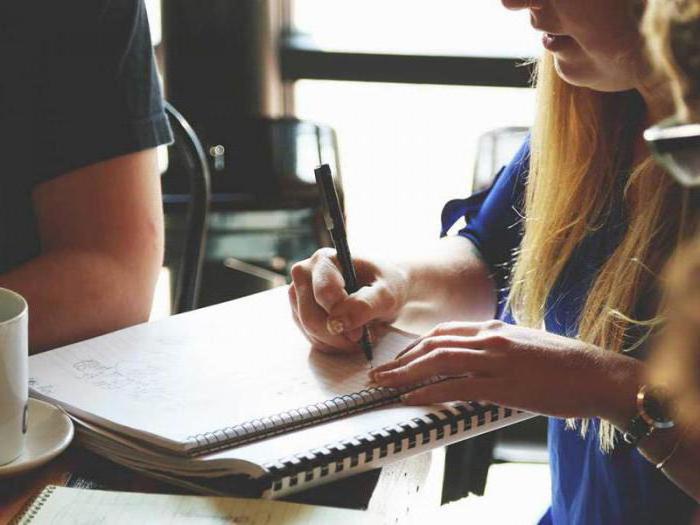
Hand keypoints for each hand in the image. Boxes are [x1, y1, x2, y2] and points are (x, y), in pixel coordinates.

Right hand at [289, 248, 408, 352]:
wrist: (383, 290)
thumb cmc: (385, 286)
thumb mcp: (386, 294)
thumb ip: (365, 305)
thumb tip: (338, 323)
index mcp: (325, 260)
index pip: (324, 294)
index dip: (342, 316)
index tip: (361, 332)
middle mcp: (305, 274)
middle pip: (311, 316)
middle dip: (338, 334)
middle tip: (361, 337)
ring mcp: (298, 294)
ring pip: (309, 330)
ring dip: (336, 341)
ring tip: (358, 334)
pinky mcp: (299, 312)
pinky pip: (311, 338)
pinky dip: (332, 344)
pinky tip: (348, 336)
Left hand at [370, 321, 643, 420]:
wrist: (599, 374)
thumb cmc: (566, 365)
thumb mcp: (526, 345)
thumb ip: (498, 348)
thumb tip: (478, 360)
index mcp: (495, 328)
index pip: (444, 332)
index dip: (416, 345)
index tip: (399, 358)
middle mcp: (491, 338)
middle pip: (433, 344)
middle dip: (401, 358)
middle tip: (379, 372)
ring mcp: (496, 360)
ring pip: (438, 361)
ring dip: (405, 373)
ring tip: (384, 384)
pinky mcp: (504, 384)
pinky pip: (456, 386)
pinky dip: (429, 392)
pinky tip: (411, 399)